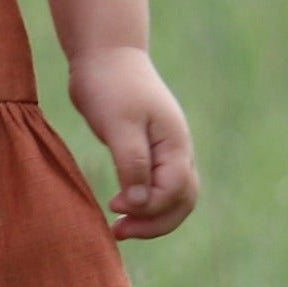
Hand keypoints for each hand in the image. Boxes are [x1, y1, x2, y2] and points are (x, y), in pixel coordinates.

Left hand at [66, 45, 197, 240]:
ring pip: (173, 197)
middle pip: (182, 201)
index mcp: (175, 143)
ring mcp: (166, 151)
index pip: (175, 191)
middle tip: (118, 232)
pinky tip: (120, 207)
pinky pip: (157, 186)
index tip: (114, 204)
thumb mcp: (119, 124)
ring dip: (150, 217)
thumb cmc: (110, 85)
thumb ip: (133, 163)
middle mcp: (178, 150)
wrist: (105, 55)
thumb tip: (141, 202)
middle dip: (154, 222)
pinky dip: (143, 203)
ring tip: (117, 227)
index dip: (148, 207)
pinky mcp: (149, 151)